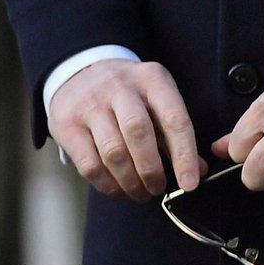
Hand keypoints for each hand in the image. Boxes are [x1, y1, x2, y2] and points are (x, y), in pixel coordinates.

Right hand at [48, 58, 206, 200]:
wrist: (78, 72)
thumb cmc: (127, 94)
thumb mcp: (155, 99)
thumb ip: (175, 134)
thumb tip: (196, 171)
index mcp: (150, 78)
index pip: (173, 117)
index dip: (184, 154)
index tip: (189, 183)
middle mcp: (119, 86)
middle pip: (139, 133)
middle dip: (152, 170)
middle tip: (158, 188)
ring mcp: (90, 103)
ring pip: (113, 151)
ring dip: (130, 182)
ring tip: (140, 192)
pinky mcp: (67, 124)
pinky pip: (89, 165)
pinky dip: (108, 185)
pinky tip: (118, 188)